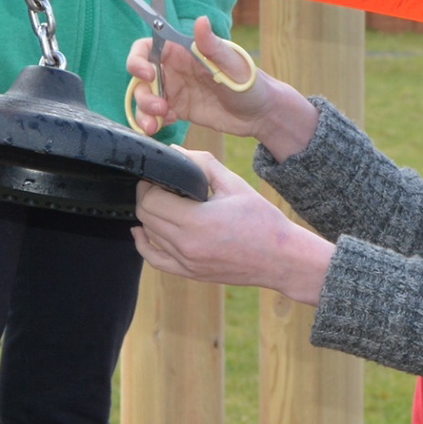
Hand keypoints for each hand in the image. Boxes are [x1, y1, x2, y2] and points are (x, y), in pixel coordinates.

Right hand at [126, 17, 318, 158]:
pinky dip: (153, 122)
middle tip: (159, 108)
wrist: (260, 113)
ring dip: (143, 112)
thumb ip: (211, 45)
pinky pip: (154, 115)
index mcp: (182, 52)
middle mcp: (173, 69)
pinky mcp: (177, 109)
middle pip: (141, 78)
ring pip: (144, 98)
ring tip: (157, 123)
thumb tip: (201, 21)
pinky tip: (167, 124)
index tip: (146, 75)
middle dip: (142, 94)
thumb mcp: (231, 63)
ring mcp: (174, 90)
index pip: (147, 48)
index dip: (138, 59)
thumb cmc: (250, 81)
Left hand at [132, 151, 334, 305]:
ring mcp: (187, 262)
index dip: (150, 183)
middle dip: (146, 195)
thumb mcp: (233, 184)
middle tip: (158, 183)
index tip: (159, 174)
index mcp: (197, 221)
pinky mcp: (190, 273)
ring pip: (149, 235)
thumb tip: (175, 150)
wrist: (281, 258)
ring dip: (149, 215)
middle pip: (145, 216)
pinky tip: (141, 231)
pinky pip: (155, 260)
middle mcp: (187, 245)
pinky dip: (144, 244)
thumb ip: (201, 163)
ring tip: (162, 200)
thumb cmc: (262, 219)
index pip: (151, 199)